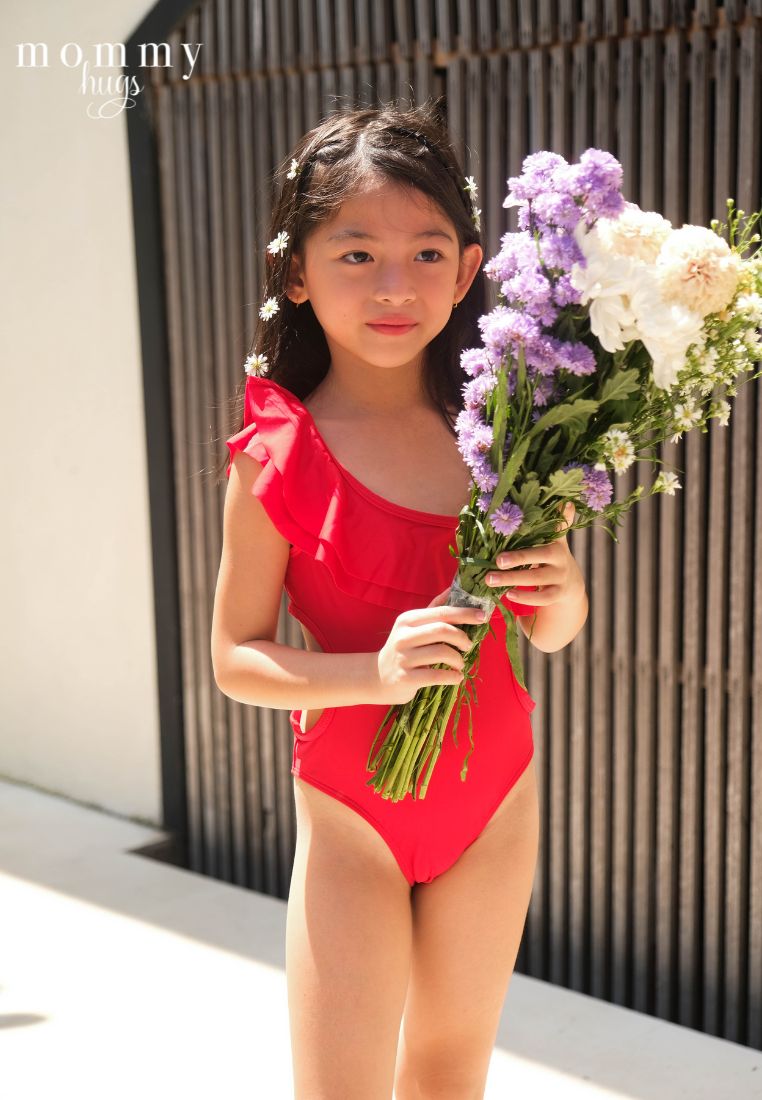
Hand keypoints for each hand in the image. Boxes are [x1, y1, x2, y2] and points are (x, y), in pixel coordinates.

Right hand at [371, 587, 485, 705]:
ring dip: (458, 659)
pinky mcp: (406, 678)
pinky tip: (457, 677)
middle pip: (441, 630)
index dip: (464, 613)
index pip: (441, 612)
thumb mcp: (413, 626)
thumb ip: (433, 609)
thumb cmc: (404, 648)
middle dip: (462, 637)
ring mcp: (404, 657)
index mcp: (408, 619)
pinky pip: (436, 676)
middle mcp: (404, 636)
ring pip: (441, 653)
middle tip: (469, 645)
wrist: (378, 676)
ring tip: (460, 663)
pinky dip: (452, 676)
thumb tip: (452, 588)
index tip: (483, 616)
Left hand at [484, 501, 585, 606]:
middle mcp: (561, 558)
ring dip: (513, 579)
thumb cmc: (552, 558)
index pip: (554, 530)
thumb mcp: (554, 541)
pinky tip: (508, 595)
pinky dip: (525, 598)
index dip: (555, 521)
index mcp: (557, 542)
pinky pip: (542, 598)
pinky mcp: (558, 594)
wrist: (570, 586)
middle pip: (540, 555)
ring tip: (491, 580)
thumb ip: (555, 523)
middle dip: (518, 558)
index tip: (543, 513)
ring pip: (538, 578)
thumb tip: (564, 500)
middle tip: (497, 560)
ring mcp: (561, 577)